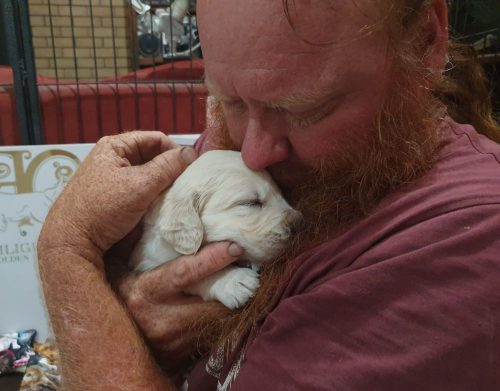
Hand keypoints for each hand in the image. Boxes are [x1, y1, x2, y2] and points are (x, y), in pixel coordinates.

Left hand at [38, 131, 197, 267]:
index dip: (175, 150)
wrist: (71, 241)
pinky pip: (138, 189)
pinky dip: (152, 194)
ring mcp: (110, 178)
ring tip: (177, 194)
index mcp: (115, 146)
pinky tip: (161, 205)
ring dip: (162, 183)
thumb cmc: (103, 208)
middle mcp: (112, 158)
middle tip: (187, 182)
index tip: (192, 167)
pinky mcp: (111, 196)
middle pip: (151, 156)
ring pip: (146, 174)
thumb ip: (167, 167)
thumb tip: (192, 153)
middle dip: (170, 168)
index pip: (155, 139)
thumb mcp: (140, 185)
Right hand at [106, 231, 242, 377]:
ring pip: (219, 318)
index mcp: (144, 294)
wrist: (112, 348)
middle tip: (252, 264)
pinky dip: (226, 316)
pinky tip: (233, 301)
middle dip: (235, 283)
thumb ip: (131, 244)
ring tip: (247, 280)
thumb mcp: (117, 270)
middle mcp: (162, 320)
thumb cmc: (118, 298)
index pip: (184, 273)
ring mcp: (176, 341)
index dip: (212, 259)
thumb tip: (146, 212)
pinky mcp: (186, 353)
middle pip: (212, 299)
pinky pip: (216, 331)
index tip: (235, 247)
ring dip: (235, 300)